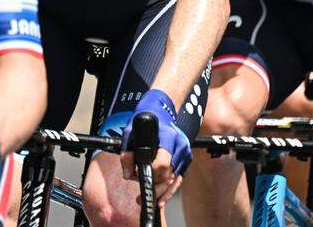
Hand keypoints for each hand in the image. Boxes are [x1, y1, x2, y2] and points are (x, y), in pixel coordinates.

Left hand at [118, 89, 190, 205]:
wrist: (161, 111)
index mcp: (169, 137)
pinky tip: (160, 200)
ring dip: (161, 193)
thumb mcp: (131, 132)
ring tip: (146, 201)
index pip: (163, 162)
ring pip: (174, 180)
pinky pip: (178, 179)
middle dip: (154, 187)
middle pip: (169, 175)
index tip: (139, 177)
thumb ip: (127, 151)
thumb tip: (127, 172)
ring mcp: (185, 154)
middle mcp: (180, 146)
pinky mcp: (185, 160)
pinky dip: (169, 191)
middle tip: (139, 197)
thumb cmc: (145, 122)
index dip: (151, 173)